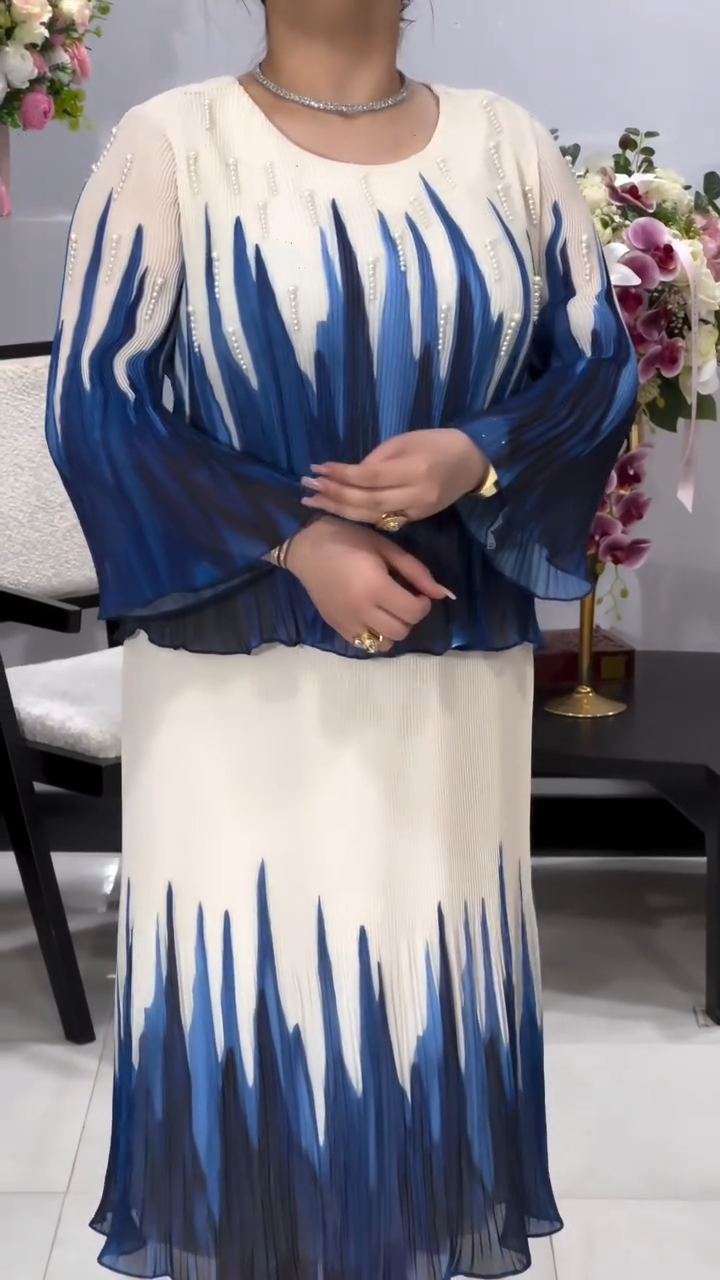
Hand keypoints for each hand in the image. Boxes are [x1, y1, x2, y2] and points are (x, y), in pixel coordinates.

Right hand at [286, 517, 453, 651]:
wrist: (304, 545)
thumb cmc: (347, 538)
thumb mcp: (386, 547)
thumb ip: (416, 572)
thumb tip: (444, 593)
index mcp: (376, 587)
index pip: (414, 612)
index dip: (423, 604)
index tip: (417, 592)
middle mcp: (362, 611)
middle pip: (402, 630)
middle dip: (409, 616)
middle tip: (403, 599)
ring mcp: (347, 623)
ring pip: (385, 644)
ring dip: (393, 629)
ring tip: (387, 610)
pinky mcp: (336, 628)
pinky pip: (365, 645)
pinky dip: (374, 635)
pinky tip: (371, 617)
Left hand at [300, 429, 488, 525]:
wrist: (471, 464)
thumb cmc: (437, 443)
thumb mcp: (405, 440)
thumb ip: (376, 460)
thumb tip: (348, 475)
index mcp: (415, 469)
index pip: (370, 477)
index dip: (341, 475)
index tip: (317, 469)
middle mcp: (415, 495)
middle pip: (367, 502)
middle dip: (334, 496)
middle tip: (308, 488)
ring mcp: (416, 511)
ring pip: (371, 516)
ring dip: (339, 510)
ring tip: (313, 502)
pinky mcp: (415, 520)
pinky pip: (381, 520)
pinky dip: (357, 516)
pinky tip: (337, 510)